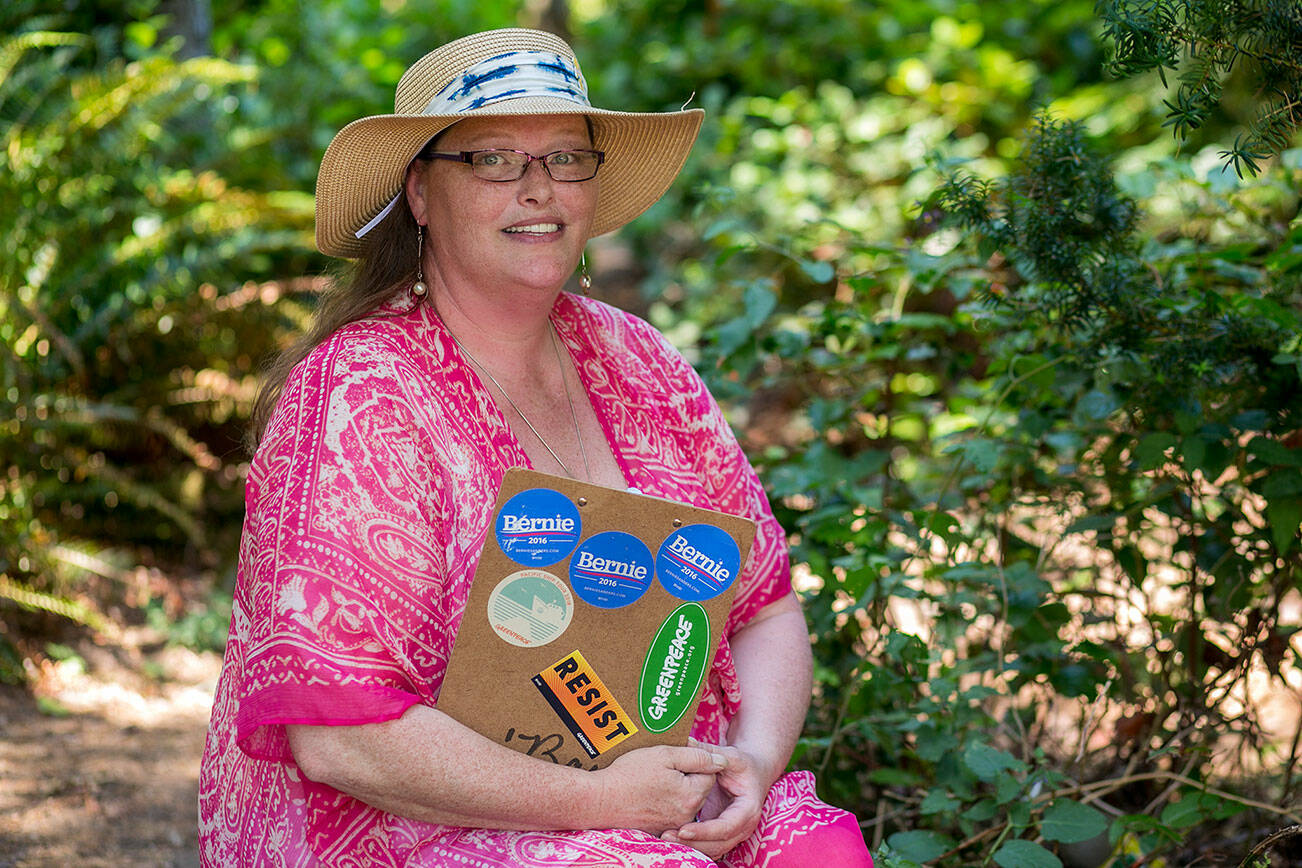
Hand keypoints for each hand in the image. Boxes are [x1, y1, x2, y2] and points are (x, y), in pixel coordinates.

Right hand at [594, 744, 726, 835]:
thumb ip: (696, 757)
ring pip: (686, 800)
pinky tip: (649, 794)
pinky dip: (665, 802)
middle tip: (663, 767)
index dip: (694, 760)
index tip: (675, 756)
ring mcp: (673, 824)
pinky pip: (672, 811)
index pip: (710, 773)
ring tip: (654, 780)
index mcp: (691, 794)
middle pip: (699, 788)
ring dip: (676, 788)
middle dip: (687, 775)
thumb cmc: (630, 774)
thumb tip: (721, 761)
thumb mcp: (665, 754)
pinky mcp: (660, 829)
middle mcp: (687, 814)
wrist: (601, 801)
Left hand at [660, 742, 768, 860]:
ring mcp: (735, 833)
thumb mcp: (729, 756)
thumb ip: (709, 752)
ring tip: (666, 837)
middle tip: (667, 836)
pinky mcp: (724, 834)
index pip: (726, 827)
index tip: (683, 829)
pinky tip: (674, 838)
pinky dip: (693, 846)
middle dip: (693, 843)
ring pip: (714, 849)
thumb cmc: (742, 764)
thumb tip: (686, 741)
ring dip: (691, 847)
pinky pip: (710, 846)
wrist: (754, 773)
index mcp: (748, 808)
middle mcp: (744, 826)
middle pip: (719, 844)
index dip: (705, 831)